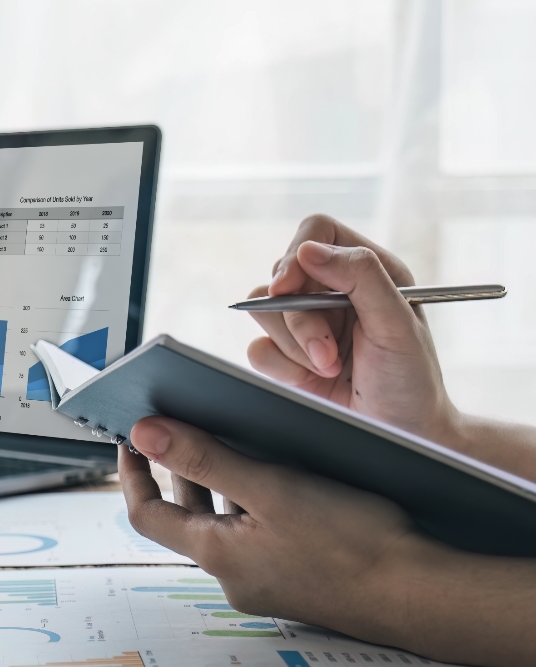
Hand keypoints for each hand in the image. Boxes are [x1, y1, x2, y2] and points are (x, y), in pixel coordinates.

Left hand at [119, 416, 419, 643]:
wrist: (418, 595)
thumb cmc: (352, 543)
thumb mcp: (271, 487)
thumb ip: (206, 458)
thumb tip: (145, 435)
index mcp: (216, 555)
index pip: (146, 514)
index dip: (132, 475)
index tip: (130, 439)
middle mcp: (232, 577)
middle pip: (187, 518)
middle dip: (185, 472)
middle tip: (191, 429)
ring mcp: (264, 585)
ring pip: (227, 527)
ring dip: (226, 488)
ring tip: (245, 446)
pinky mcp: (295, 584)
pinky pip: (260, 540)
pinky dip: (259, 508)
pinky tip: (289, 484)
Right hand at [245, 214, 457, 443]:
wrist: (400, 434)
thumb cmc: (410, 380)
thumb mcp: (396, 323)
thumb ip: (360, 277)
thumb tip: (308, 249)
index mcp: (367, 270)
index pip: (316, 231)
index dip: (295, 253)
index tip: (287, 286)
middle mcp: (332, 291)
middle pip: (280, 275)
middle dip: (299, 320)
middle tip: (329, 354)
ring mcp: (305, 323)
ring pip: (262, 310)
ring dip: (294, 347)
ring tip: (330, 369)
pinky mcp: (286, 355)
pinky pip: (257, 348)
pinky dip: (281, 368)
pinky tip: (313, 381)